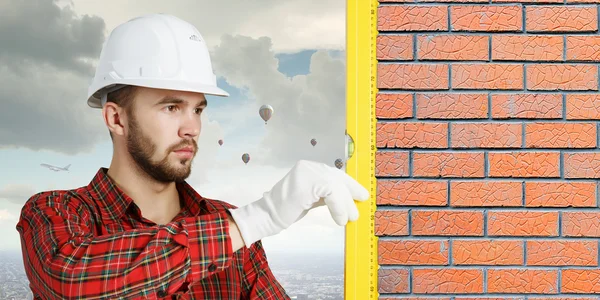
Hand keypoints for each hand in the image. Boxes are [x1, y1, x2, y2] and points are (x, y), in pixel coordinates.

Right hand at [228, 160, 369, 247]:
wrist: (267, 217)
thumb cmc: (288, 210)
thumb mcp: (313, 199)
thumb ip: (328, 195)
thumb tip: (350, 199)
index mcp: (310, 168)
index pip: (335, 173)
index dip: (351, 185)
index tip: (362, 196)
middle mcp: (309, 166)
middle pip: (337, 178)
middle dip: (350, 196)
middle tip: (356, 214)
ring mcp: (306, 172)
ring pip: (336, 185)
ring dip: (345, 204)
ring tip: (348, 219)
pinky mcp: (305, 182)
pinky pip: (331, 192)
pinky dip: (338, 207)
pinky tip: (339, 219)